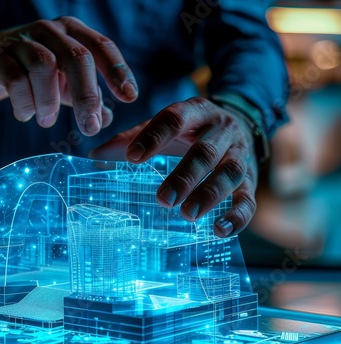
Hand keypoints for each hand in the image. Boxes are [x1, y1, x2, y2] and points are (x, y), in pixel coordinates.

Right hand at [0, 16, 137, 135]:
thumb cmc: (31, 71)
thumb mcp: (63, 83)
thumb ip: (85, 97)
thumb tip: (106, 118)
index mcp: (71, 32)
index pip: (101, 46)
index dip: (117, 71)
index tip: (130, 97)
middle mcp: (49, 30)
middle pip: (76, 57)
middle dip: (87, 96)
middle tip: (91, 127)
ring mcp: (21, 40)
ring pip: (44, 66)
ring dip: (50, 102)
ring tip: (47, 121)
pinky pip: (15, 80)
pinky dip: (25, 104)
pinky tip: (26, 115)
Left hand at [90, 97, 258, 236]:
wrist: (242, 122)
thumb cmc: (191, 130)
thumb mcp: (166, 126)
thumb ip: (133, 138)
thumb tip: (93, 156)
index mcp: (196, 112)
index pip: (175, 119)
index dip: (153, 137)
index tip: (132, 157)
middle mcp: (221, 131)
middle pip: (206, 152)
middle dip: (185, 176)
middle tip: (163, 199)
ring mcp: (239, 155)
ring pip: (230, 173)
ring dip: (210, 195)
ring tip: (187, 215)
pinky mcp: (250, 180)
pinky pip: (249, 198)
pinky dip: (238, 215)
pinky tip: (220, 230)